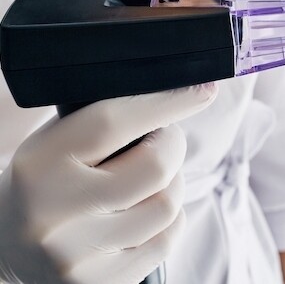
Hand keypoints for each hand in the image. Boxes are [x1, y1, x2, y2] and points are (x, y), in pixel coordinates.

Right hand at [0, 84, 216, 283]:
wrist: (8, 241)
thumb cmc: (44, 178)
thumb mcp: (56, 139)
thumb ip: (106, 122)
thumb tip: (171, 104)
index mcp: (42, 163)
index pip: (114, 121)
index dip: (168, 102)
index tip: (201, 90)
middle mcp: (57, 213)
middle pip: (156, 166)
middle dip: (173, 143)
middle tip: (164, 138)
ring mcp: (79, 256)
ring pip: (169, 204)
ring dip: (172, 180)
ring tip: (152, 175)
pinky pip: (167, 240)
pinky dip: (169, 216)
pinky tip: (147, 207)